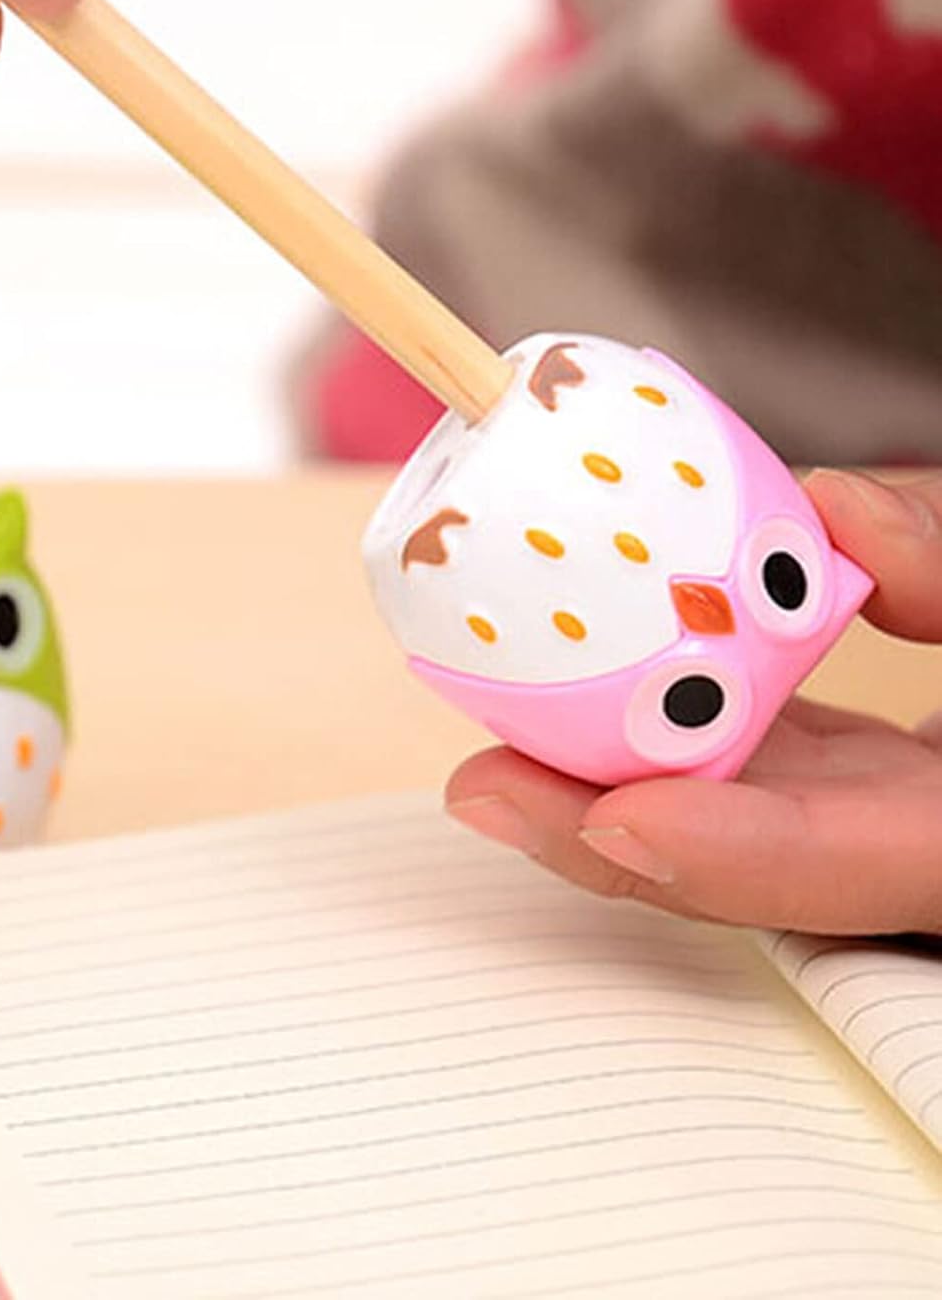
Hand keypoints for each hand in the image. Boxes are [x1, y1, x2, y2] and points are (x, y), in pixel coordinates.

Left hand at [445, 470, 941, 935]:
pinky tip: (579, 706)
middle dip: (619, 844)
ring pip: (747, 833)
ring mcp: (898, 829)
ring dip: (614, 796)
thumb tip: (836, 509)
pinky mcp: (865, 789)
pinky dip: (670, 748)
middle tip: (485, 788)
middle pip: (771, 872)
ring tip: (491, 760)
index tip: (621, 820)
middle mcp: (936, 851)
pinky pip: (759, 781)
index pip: (879, 864)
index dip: (748, 859)